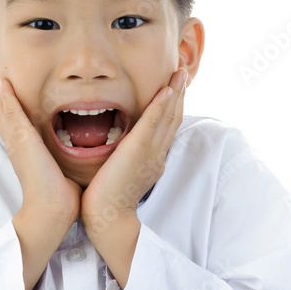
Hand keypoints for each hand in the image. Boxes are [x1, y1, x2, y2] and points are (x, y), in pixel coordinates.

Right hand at [0, 66, 81, 228]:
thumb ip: (64, 160)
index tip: (4, 89)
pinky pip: (10, 112)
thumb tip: (79, 158)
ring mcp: (16, 142)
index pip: (11, 123)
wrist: (52, 212)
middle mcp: (15, 144)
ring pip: (1, 108)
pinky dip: (5, 96)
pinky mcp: (21, 140)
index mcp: (24, 151)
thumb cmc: (61, 197)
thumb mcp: (61, 171)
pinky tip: (1, 81)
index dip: (5, 105)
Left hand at [81, 67, 186, 235]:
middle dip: (180, 94)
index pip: (166, 127)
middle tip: (184, 72)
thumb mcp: (122, 174)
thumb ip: (126, 158)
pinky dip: (161, 105)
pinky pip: (153, 122)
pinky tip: (167, 89)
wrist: (108, 217)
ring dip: (176, 92)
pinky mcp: (139, 150)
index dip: (173, 106)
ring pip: (168, 116)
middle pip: (173, 118)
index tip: (175, 88)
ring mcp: (151, 152)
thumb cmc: (106, 199)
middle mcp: (157, 154)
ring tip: (181, 72)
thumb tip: (120, 147)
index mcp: (153, 159)